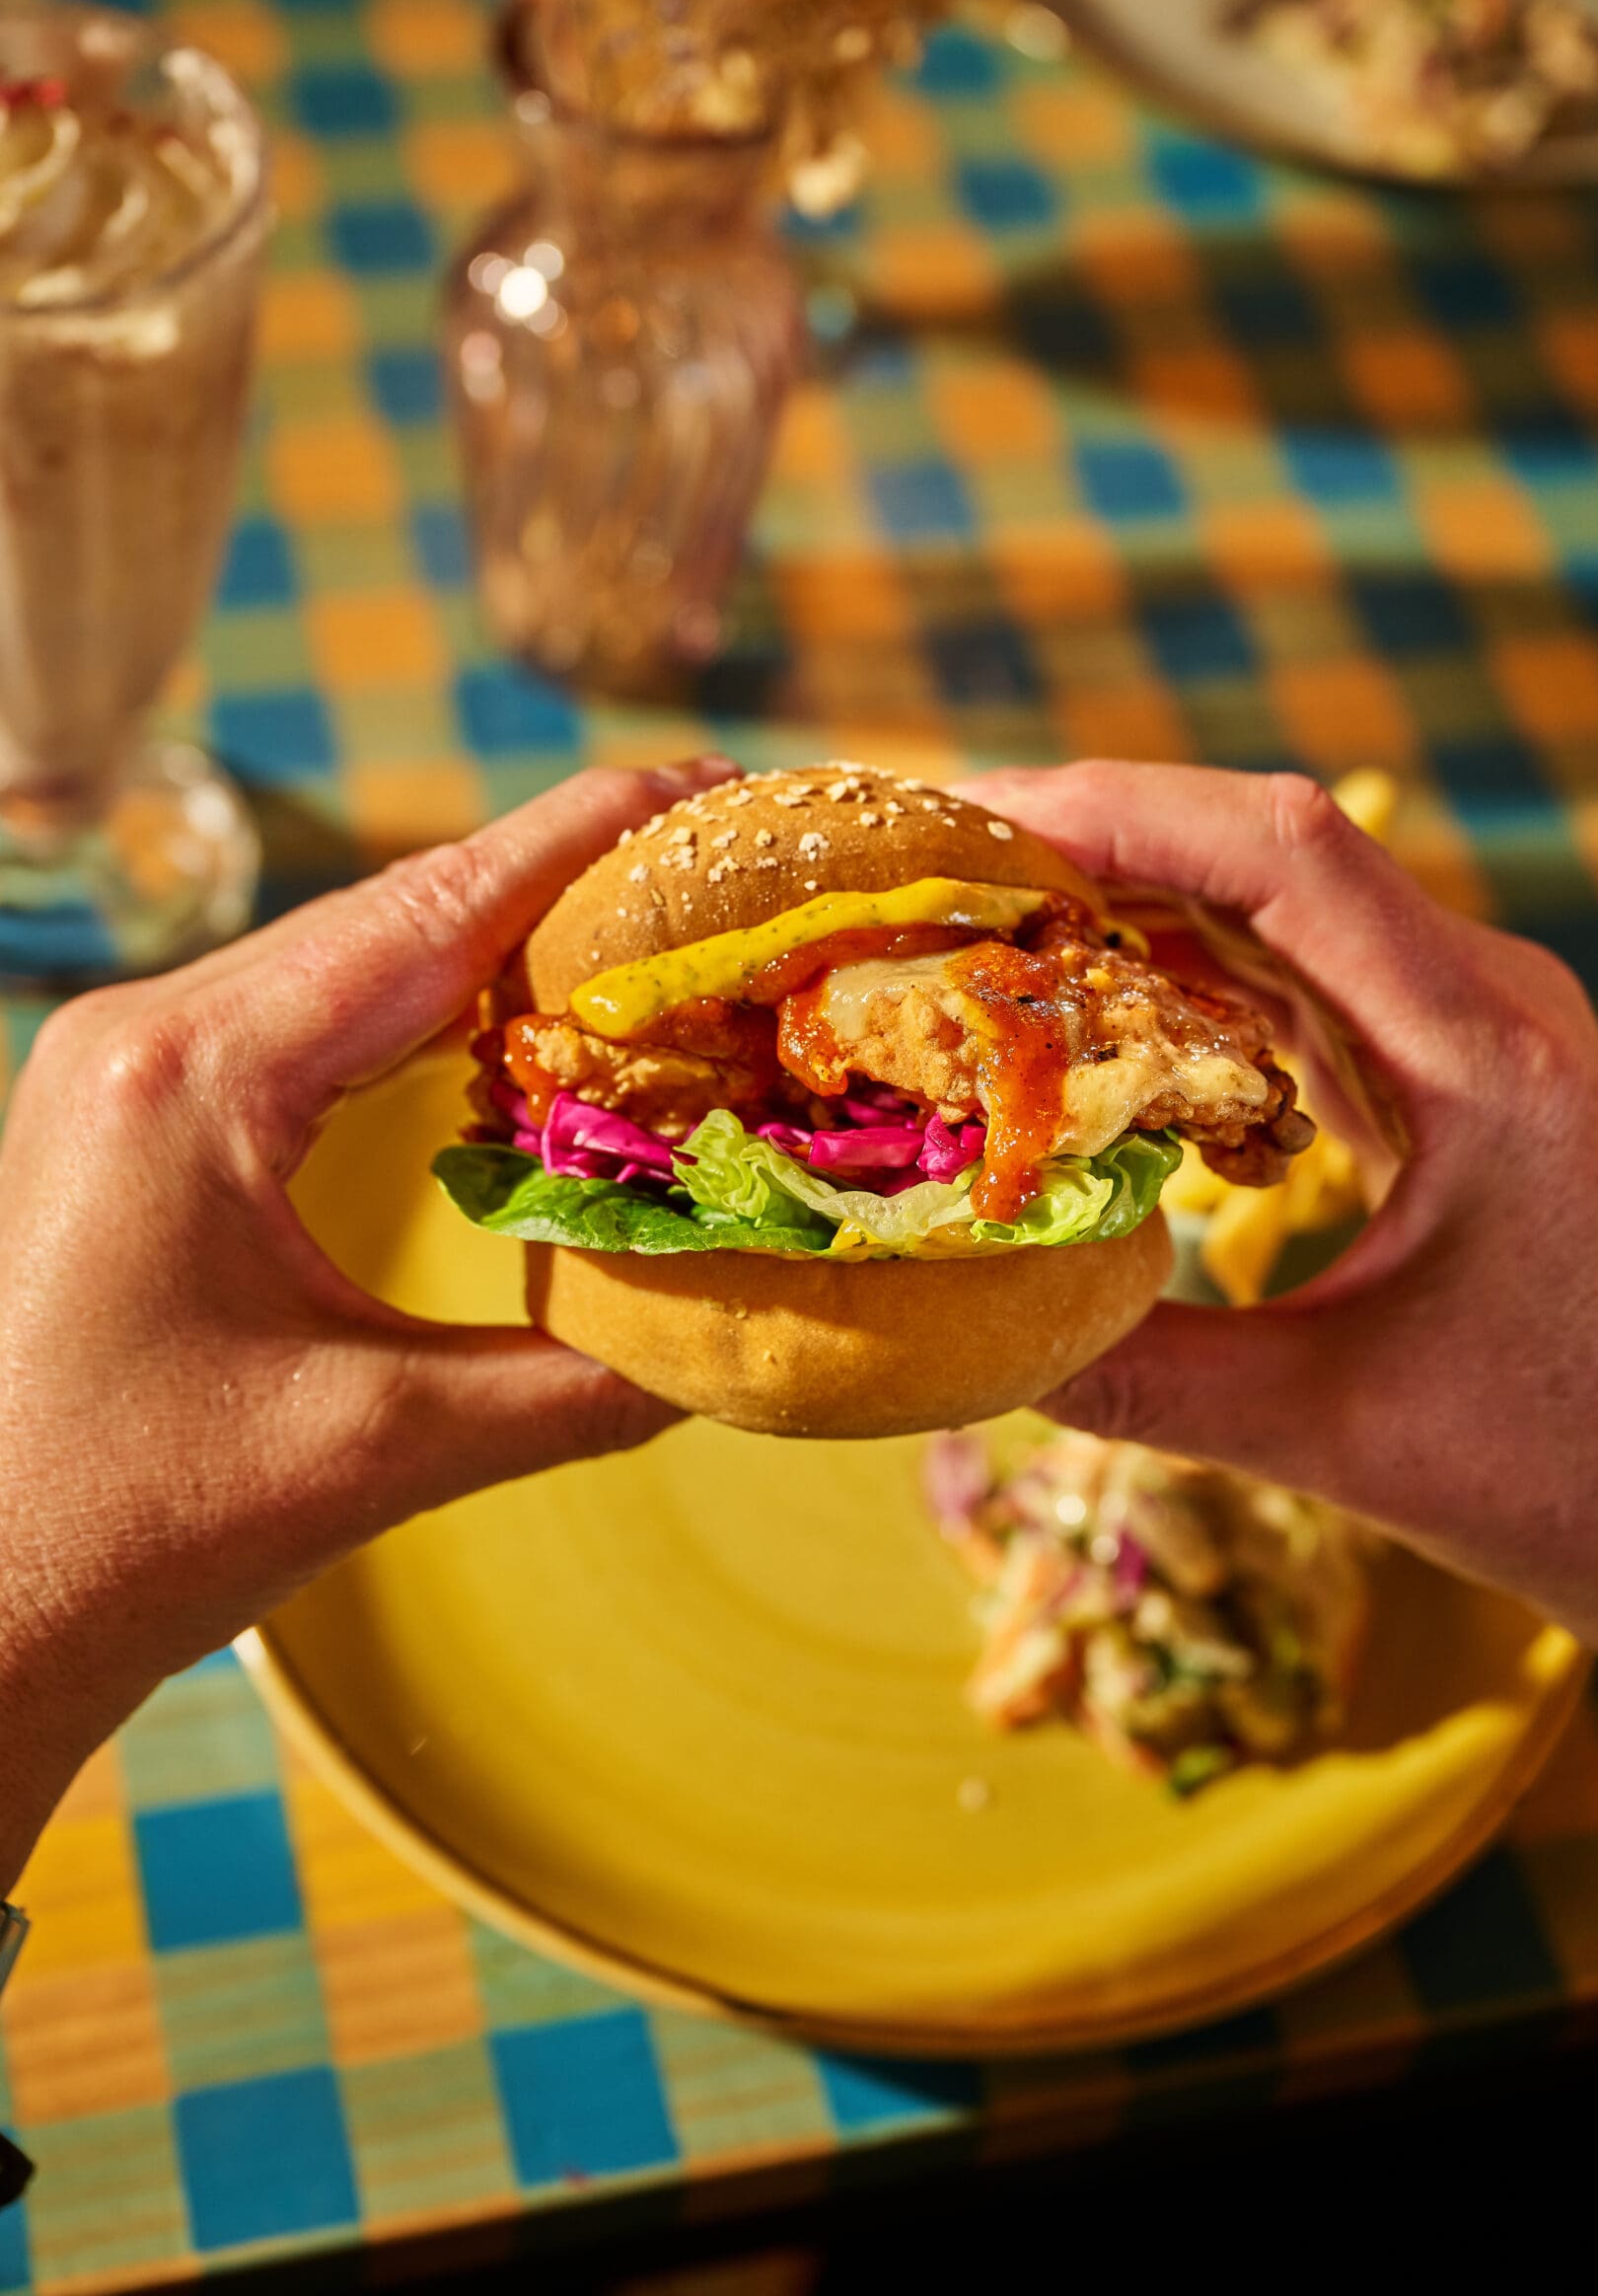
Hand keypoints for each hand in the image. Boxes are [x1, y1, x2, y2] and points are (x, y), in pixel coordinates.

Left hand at [0, 760, 733, 1888]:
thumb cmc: (131, 1533)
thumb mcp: (380, 1450)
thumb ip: (580, 1384)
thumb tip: (744, 1339)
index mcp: (192, 1078)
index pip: (424, 914)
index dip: (577, 844)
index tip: (702, 788)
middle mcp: (147, 1039)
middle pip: (389, 917)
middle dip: (554, 880)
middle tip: (705, 852)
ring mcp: (129, 1073)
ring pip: (347, 965)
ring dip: (490, 942)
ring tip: (639, 922)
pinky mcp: (135, 1122)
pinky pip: (303, 1026)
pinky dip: (419, 1013)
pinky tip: (509, 1025)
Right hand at [968, 760, 1597, 1713]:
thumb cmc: (1547, 1465)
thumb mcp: (1324, 1430)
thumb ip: (1132, 1376)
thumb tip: (938, 1330)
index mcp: (1480, 1053)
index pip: (1289, 854)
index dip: (1121, 811)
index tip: (969, 826)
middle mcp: (1476, 998)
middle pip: (1263, 844)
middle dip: (1087, 832)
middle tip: (922, 865)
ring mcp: (1458, 1018)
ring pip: (1265, 895)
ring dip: (1117, 889)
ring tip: (962, 914)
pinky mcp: (1430, 1057)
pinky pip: (1281, 967)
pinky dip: (1164, 963)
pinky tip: (1062, 997)